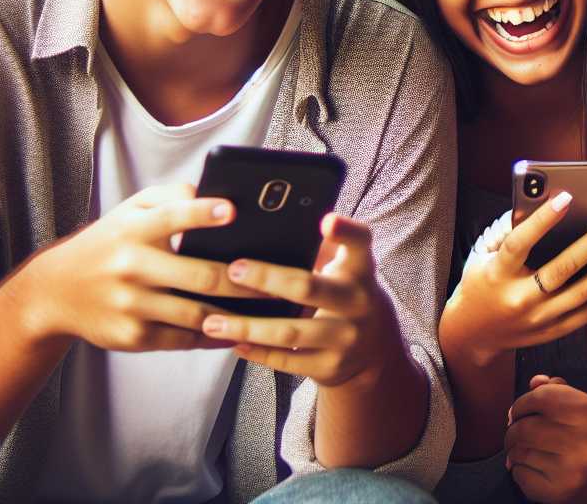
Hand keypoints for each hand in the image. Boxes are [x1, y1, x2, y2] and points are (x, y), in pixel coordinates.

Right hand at [26, 183, 255, 351]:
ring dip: (237, 314)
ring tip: (271, 310)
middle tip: (279, 280)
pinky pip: (182, 338)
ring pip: (196, 313)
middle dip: (244, 280)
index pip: (170, 217)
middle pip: (199, 275)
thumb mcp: (130, 211)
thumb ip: (171, 197)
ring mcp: (130, 304)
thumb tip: (215, 195)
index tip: (232, 210)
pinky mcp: (131, 336)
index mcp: (133, 230)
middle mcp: (130, 267)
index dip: (201, 213)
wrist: (55, 292)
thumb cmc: (110, 243)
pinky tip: (239, 331)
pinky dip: (213, 336)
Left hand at [201, 214, 402, 386]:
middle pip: (308, 287)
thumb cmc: (344, 295)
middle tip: (232, 270)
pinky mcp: (330, 366)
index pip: (360, 242)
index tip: (325, 220)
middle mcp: (358, 301)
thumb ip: (318, 249)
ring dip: (246, 326)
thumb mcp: (346, 270)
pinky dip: (256, 352)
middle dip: (266, 279)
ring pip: (289, 332)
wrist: (375, 350)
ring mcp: (345, 337)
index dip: (345, 230)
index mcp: (360, 269)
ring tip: (211, 321)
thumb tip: (263, 225)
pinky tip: (233, 343)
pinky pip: (286, 360)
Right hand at [441, 195, 586, 369]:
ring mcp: (542, 318)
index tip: (567, 197)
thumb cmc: (482, 283)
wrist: (474, 334)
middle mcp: (522, 299)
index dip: (543, 220)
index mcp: (498, 276)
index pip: (520, 245)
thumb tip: (545, 201)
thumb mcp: (482, 255)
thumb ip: (508, 230)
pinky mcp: (558, 329)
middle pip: (566, 268)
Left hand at [505, 375, 586, 503]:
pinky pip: (520, 474)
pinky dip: (518, 470)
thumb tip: (535, 381)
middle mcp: (584, 439)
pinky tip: (531, 468)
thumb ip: (552, 389)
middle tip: (515, 434)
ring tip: (524, 451)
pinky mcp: (558, 489)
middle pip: (524, 427)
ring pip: (519, 452)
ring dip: (513, 451)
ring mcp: (572, 466)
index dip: (521, 404)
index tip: (517, 412)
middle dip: (512, 431)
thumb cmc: (574, 434)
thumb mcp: (571, 406)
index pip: (540, 396)